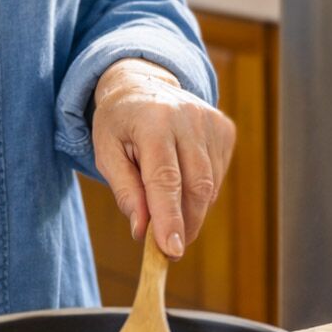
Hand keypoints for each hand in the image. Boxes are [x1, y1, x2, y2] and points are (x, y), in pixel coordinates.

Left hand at [92, 59, 235, 259]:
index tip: (171, 250)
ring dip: (192, 209)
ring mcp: (211, 121)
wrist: (142, 81)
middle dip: (185, 224)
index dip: (169, 218)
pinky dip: (201, 192)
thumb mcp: (107, 152)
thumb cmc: (120, 122)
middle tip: (169, 247)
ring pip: (210, 185)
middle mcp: (187, 117)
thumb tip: (142, 230)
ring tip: (168, 206)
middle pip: (195, 186)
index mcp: (153, 121)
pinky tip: (182, 180)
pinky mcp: (224, 129)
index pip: (165, 179)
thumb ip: (125, 191)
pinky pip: (217, 175)